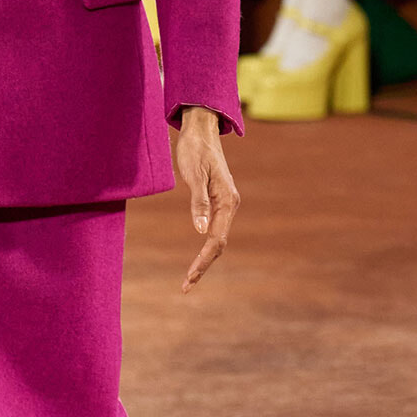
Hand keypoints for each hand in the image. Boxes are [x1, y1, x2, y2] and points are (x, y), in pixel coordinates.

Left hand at [176, 107, 239, 293]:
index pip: (216, 240)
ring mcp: (225, 204)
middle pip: (218, 244)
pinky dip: (206, 247)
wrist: (200, 129)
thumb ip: (198, 202)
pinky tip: (198, 258)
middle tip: (186, 286)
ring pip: (217, 238)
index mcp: (227, 201)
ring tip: (190, 279)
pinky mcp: (218, 201)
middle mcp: (230, 205)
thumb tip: (200, 231)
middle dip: (203, 266)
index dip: (203, 261)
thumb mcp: (193, 174)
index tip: (189, 278)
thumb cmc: (195, 149)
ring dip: (205, 259)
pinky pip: (215, 229)